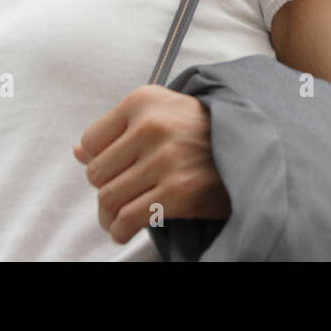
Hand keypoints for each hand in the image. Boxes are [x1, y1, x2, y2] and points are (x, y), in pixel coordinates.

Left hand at [74, 84, 231, 244]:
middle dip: (105, 189)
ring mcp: (166, 159)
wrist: (252, 148)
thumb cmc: (201, 131)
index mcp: (144, 100)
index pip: (91, 141)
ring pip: (108, 199)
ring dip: (109, 216)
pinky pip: (127, 218)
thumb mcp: (161, 113)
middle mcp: (153, 125)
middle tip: (121, 195)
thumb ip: (118, 130)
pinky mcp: (178, 191)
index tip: (117, 168)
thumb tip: (77, 152)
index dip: (101, 160)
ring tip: (119, 216)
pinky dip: (121, 230)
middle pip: (96, 173)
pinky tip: (127, 229)